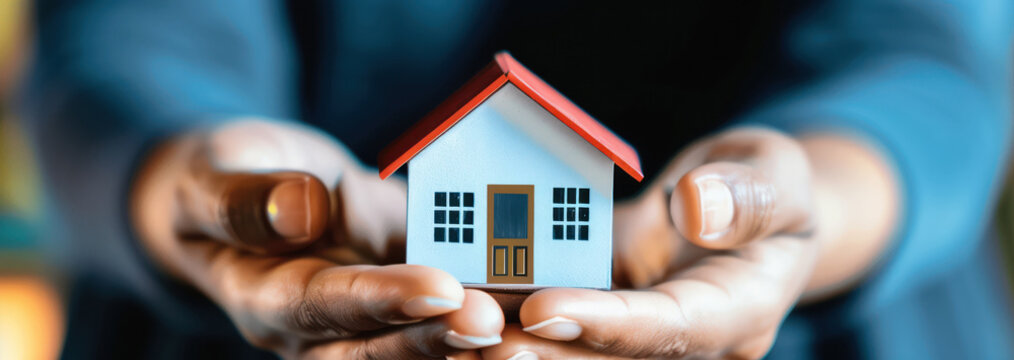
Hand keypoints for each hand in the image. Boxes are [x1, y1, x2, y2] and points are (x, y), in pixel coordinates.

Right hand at [131, 119, 503, 358]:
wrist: (249, 190)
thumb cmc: (224, 177)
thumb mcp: (213, 175)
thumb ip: (242, 201)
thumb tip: (296, 211)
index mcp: (267, 297)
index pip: (322, 307)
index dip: (379, 302)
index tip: (437, 288)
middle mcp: (319, 328)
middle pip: (377, 349)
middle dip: (437, 339)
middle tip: (493, 321)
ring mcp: (366, 320)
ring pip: (416, 349)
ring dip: (468, 344)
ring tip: (528, 332)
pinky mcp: (404, 303)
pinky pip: (442, 320)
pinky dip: (486, 324)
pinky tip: (534, 312)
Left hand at [482, 127, 896, 358]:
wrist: (753, 209)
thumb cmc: (770, 185)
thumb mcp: (776, 170)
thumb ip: (748, 194)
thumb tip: (695, 208)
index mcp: (740, 311)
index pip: (672, 329)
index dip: (607, 325)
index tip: (542, 309)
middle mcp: (691, 340)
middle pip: (614, 359)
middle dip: (544, 353)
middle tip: (473, 339)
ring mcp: (648, 335)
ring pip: (582, 355)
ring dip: (521, 346)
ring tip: (454, 331)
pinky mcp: (614, 320)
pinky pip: (565, 327)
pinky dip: (517, 320)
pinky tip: (464, 307)